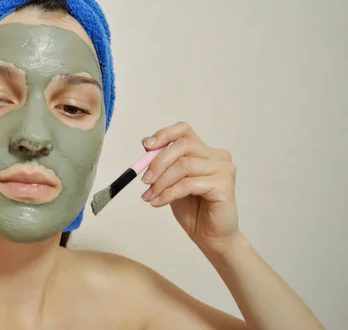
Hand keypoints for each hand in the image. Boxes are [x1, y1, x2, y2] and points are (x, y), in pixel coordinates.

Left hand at [141, 121, 239, 255]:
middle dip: (158, 161)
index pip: (184, 130)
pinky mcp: (224, 185)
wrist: (211, 237)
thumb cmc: (193, 209)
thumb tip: (145, 142)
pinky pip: (188, 184)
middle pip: (183, 145)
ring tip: (149, 196)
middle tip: (144, 180)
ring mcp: (223, 169)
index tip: (146, 147)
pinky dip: (169, 193)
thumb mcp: (171, 182)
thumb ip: (162, 163)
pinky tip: (158, 203)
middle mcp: (218, 156)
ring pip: (184, 166)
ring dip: (161, 182)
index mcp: (205, 151)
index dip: (164, 134)